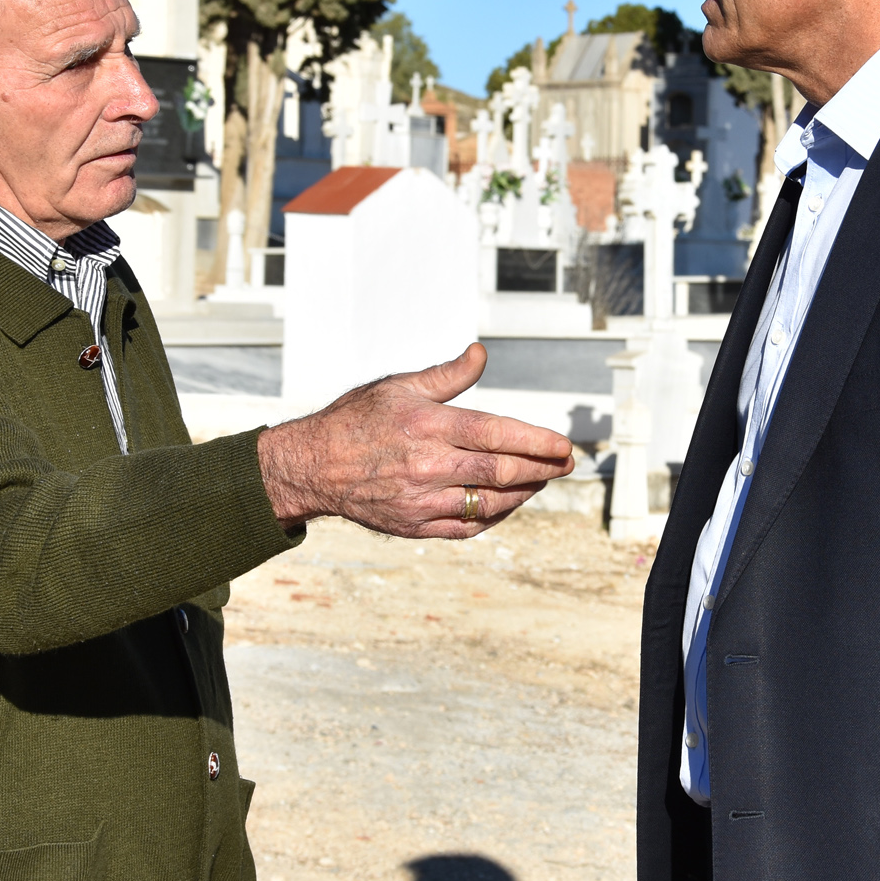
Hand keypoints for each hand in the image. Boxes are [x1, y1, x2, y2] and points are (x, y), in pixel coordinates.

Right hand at [256, 344, 576, 536]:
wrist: (314, 466)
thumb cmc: (357, 421)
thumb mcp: (399, 386)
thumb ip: (447, 375)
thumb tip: (480, 354)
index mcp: (428, 427)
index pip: (496, 434)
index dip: (537, 442)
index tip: (563, 446)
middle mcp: (428, 466)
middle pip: (501, 472)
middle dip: (542, 468)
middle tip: (565, 463)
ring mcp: (422, 501)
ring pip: (490, 503)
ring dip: (524, 492)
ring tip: (542, 479)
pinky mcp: (415, 525)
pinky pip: (468, 526)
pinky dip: (495, 515)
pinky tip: (508, 502)